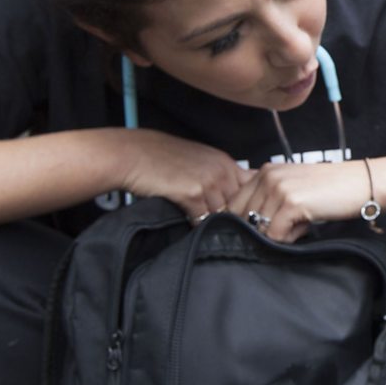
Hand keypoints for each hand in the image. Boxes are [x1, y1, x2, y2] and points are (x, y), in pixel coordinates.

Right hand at [116, 129, 252, 221]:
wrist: (134, 155)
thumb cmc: (163, 158)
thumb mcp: (200, 160)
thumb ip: (219, 175)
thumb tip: (235, 196)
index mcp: (226, 163)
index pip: (251, 189)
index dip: (246, 205)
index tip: (241, 216)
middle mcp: (222, 171)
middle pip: (239, 205)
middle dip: (232, 218)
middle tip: (225, 229)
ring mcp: (208, 182)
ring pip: (222, 214)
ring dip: (214, 223)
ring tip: (207, 229)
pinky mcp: (192, 194)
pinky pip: (202, 219)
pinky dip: (197, 225)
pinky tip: (189, 223)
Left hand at [228, 160, 370, 242]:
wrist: (361, 184)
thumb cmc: (329, 190)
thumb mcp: (292, 187)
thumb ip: (268, 199)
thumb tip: (246, 227)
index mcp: (264, 171)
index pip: (233, 205)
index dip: (244, 223)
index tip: (263, 229)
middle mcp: (267, 176)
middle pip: (243, 219)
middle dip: (263, 230)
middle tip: (290, 225)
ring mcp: (278, 188)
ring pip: (259, 229)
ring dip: (279, 235)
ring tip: (300, 224)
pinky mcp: (291, 203)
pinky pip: (275, 235)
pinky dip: (290, 239)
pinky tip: (305, 226)